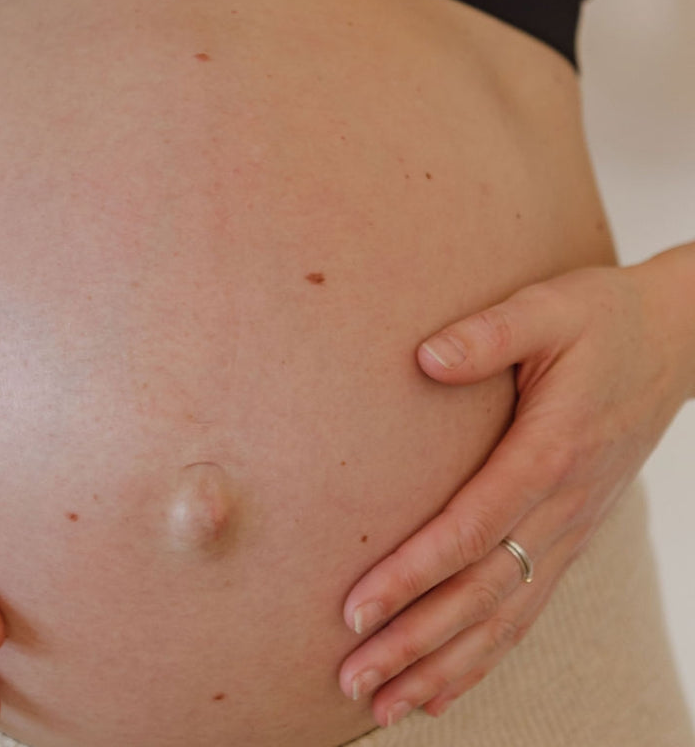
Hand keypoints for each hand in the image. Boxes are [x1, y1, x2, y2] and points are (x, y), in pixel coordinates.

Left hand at [337, 260, 693, 727]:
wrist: (672, 341)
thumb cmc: (601, 320)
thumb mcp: (548, 309)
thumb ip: (488, 334)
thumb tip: (425, 358)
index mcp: (550, 452)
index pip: (471, 530)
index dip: (412, 575)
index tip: (356, 609)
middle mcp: (562, 506)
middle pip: (481, 594)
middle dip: (414, 642)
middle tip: (351, 678)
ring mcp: (571, 529)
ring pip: (504, 619)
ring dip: (443, 666)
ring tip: (382, 705)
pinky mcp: (570, 535)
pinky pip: (526, 610)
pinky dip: (484, 657)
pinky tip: (442, 688)